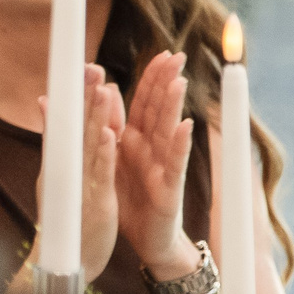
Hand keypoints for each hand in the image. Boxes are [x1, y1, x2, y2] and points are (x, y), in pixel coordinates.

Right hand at [34, 67, 121, 281]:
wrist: (66, 261)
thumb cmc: (67, 216)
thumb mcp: (61, 173)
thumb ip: (56, 138)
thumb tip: (46, 102)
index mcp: (65, 159)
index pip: (71, 120)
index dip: (78, 93)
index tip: (84, 64)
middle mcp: (68, 167)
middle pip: (78, 125)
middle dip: (86, 94)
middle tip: (92, 64)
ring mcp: (80, 184)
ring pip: (89, 144)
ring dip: (96, 116)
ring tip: (103, 88)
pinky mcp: (95, 202)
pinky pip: (100, 175)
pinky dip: (104, 154)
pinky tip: (110, 134)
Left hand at [115, 50, 198, 277]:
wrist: (144, 240)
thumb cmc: (130, 198)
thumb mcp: (115, 158)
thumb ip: (111, 124)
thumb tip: (108, 88)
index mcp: (135, 140)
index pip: (144, 103)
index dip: (152, 79)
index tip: (161, 53)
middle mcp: (151, 149)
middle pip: (159, 110)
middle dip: (167, 83)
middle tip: (177, 55)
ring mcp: (163, 167)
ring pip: (168, 132)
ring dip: (173, 107)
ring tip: (179, 81)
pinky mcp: (168, 188)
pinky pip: (174, 164)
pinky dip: (179, 145)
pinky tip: (186, 127)